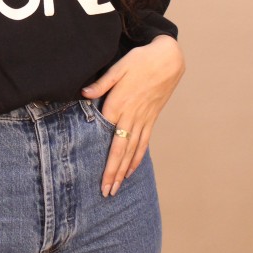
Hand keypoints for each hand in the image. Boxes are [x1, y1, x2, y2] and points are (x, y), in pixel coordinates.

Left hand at [81, 35, 184, 195]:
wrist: (168, 59)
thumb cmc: (141, 60)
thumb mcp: (118, 67)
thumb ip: (102, 83)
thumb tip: (84, 93)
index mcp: (119, 105)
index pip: (110, 142)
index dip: (105, 163)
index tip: (99, 180)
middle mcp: (132, 117)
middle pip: (122, 152)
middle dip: (113, 174)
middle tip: (107, 193)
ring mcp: (143, 119)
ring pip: (133, 151)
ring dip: (124, 171)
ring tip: (117, 188)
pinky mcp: (151, 118)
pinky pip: (144, 142)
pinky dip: (137, 158)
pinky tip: (131, 170)